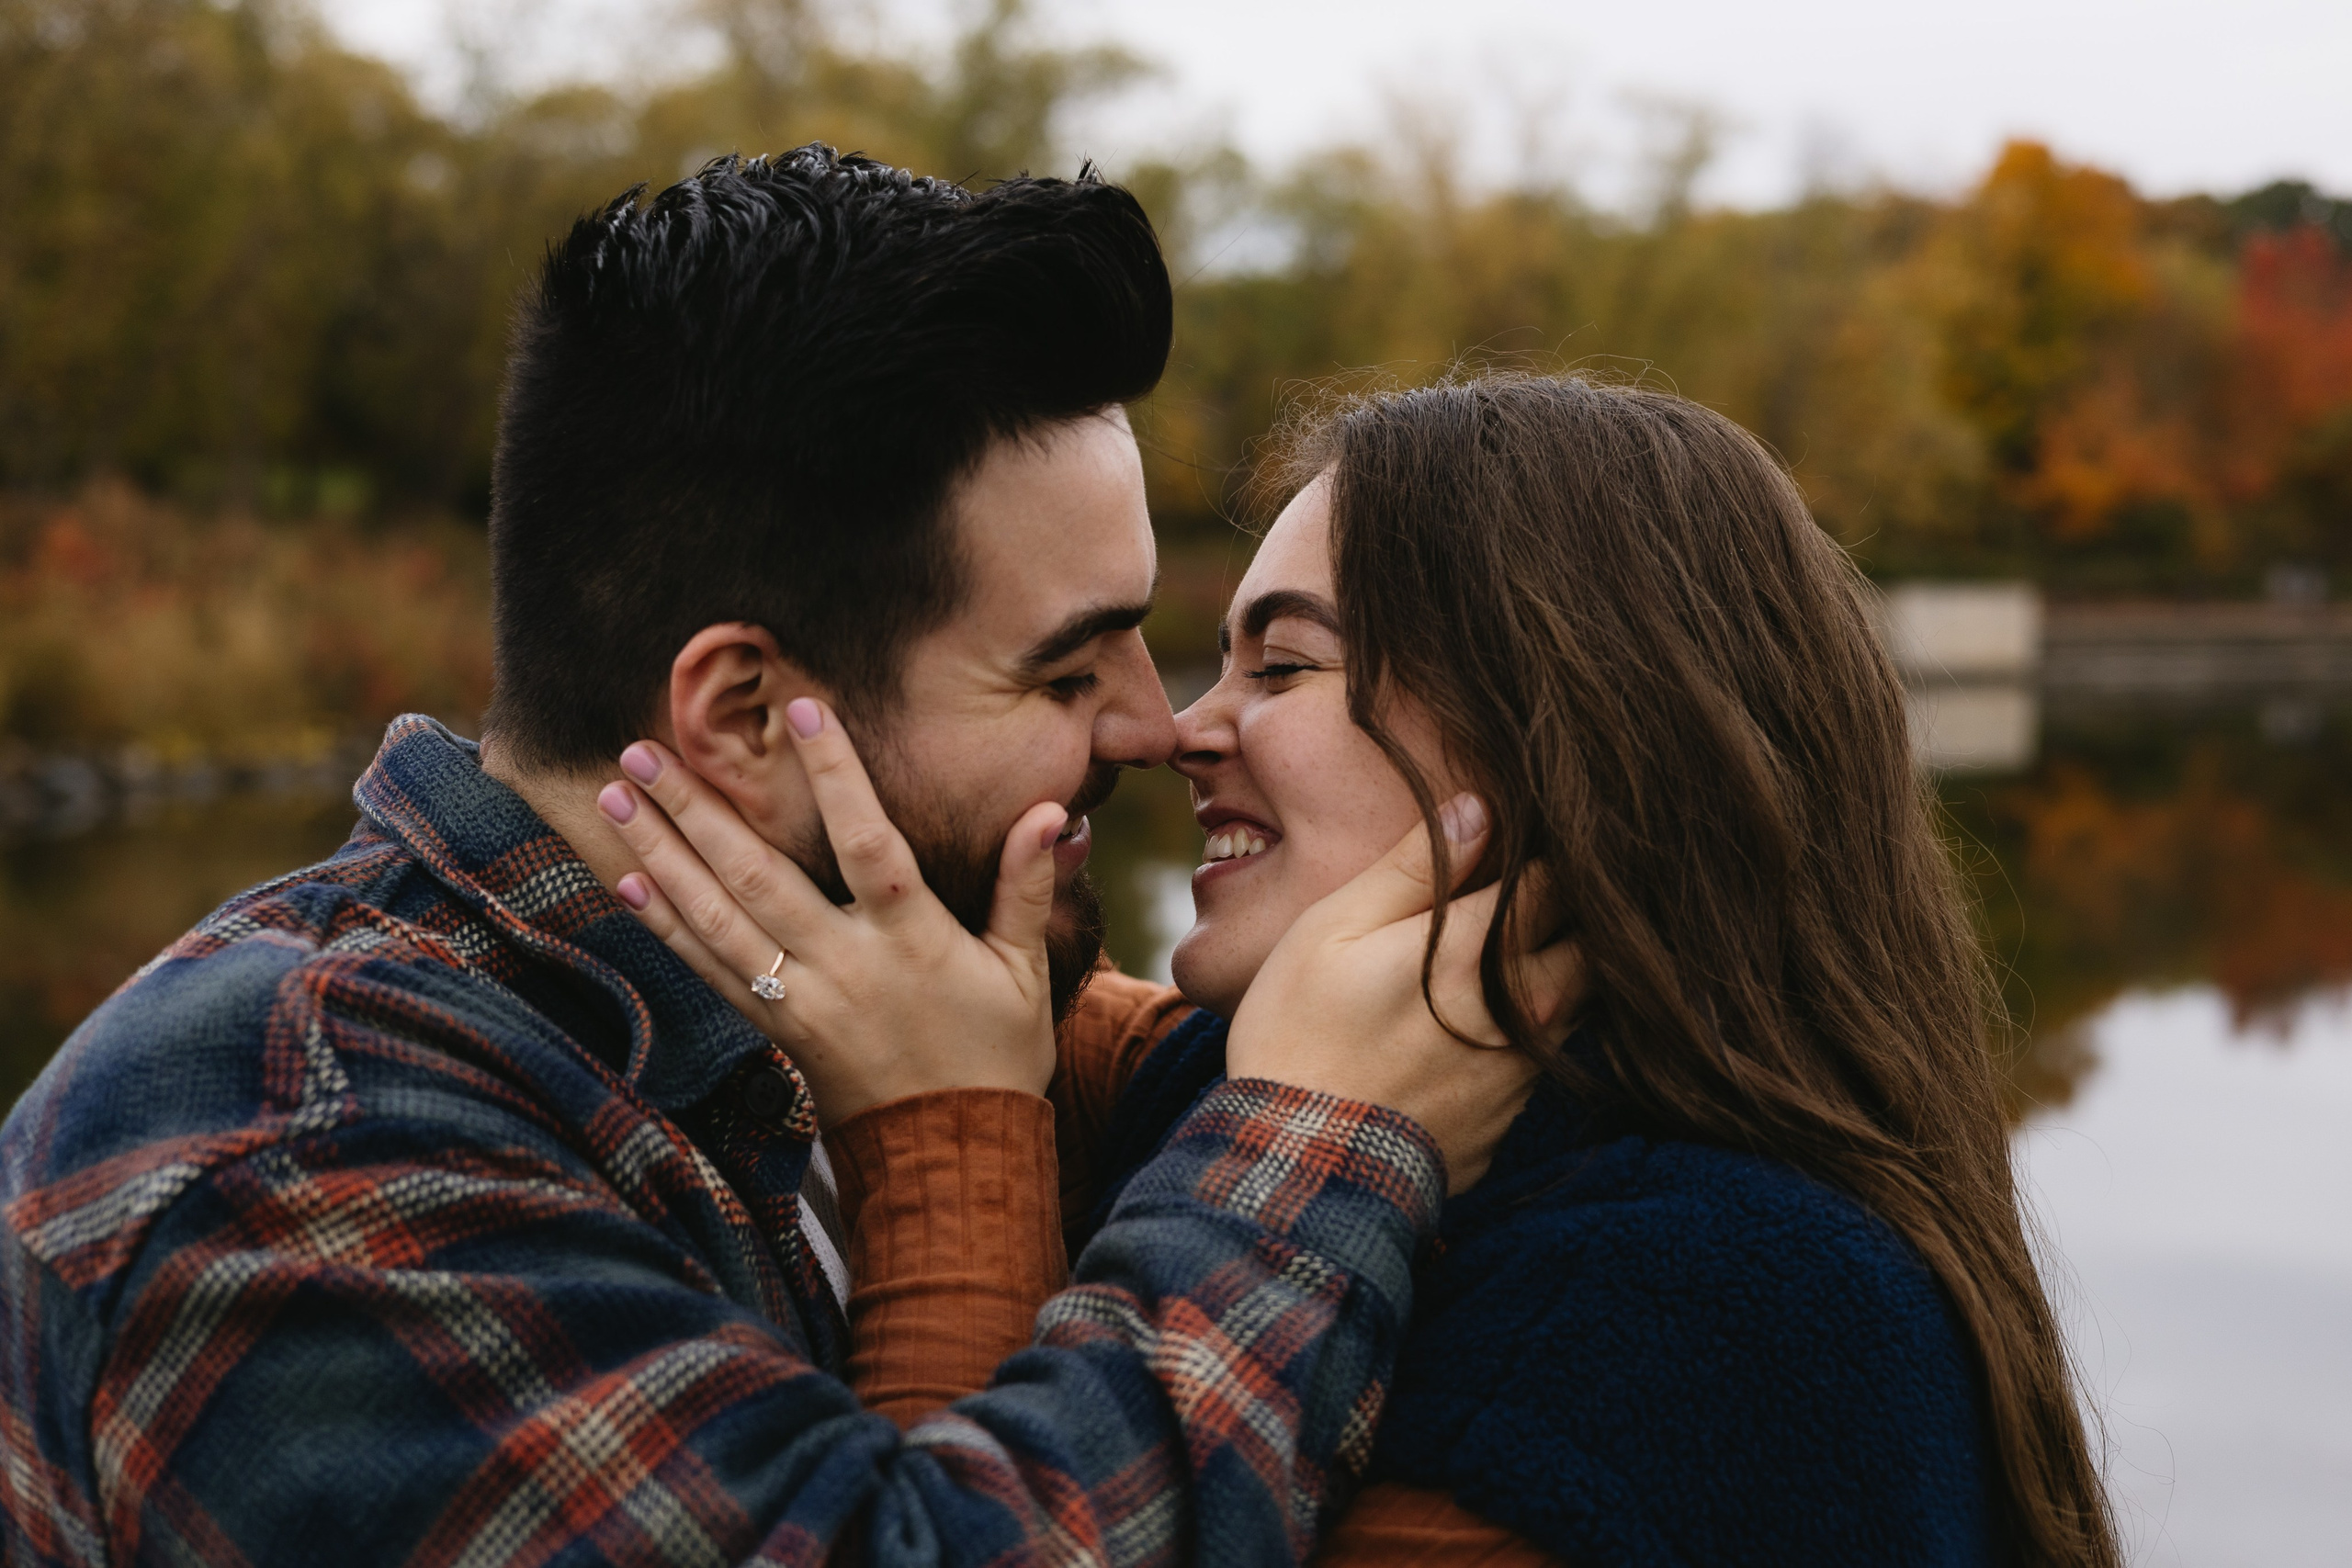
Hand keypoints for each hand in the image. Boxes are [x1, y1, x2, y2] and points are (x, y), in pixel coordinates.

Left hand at [596, 698, 1065, 1125]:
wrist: (952, 1154)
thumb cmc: (996, 1055)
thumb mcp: (1026, 969)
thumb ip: (1026, 887)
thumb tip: (1053, 814)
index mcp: (912, 940)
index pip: (870, 841)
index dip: (836, 775)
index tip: (801, 709)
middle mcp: (846, 965)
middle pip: (760, 876)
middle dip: (697, 809)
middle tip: (645, 748)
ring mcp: (802, 1000)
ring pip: (717, 917)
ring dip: (660, 853)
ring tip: (617, 794)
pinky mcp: (776, 1030)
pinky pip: (709, 970)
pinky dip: (665, 925)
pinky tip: (627, 880)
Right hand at [1226, 796, 1583, 1193]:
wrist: (1302, 1168)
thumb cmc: (1300, 1035)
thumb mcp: (1331, 930)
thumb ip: (1411, 868)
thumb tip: (1478, 809)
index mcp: (1476, 948)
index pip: (1555, 879)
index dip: (1543, 853)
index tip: (1524, 844)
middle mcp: (1520, 1006)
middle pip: (1589, 941)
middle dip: (1570, 913)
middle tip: (1528, 897)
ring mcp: (1522, 1068)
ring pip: (1576, 1001)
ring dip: (1556, 973)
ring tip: (1502, 959)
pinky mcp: (1510, 1117)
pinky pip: (1541, 1058)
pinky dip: (1524, 1033)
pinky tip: (1471, 1030)